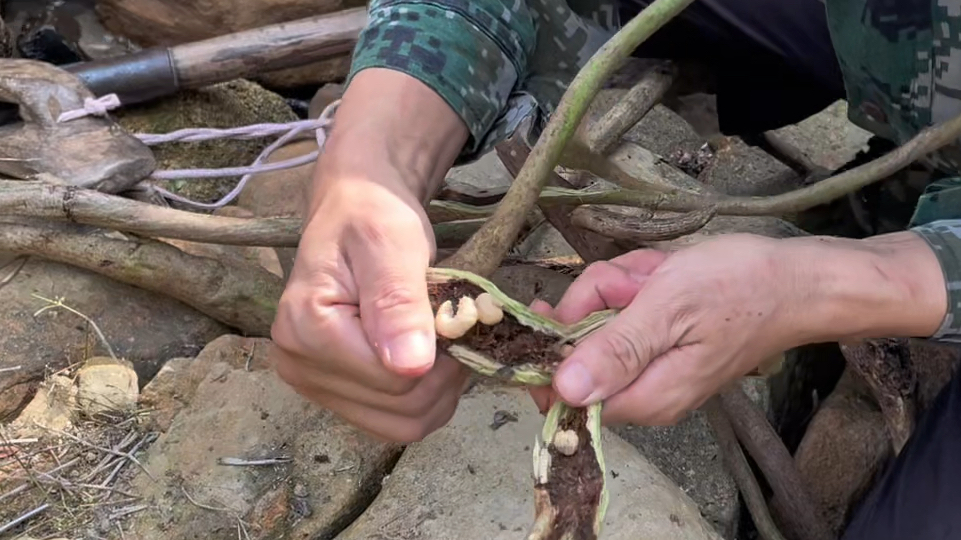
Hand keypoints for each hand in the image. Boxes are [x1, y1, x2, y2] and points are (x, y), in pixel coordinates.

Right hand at [269, 69, 470, 441]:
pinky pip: (396, 420)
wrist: (355, 210)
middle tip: (448, 320)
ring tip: (436, 336)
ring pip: (404, 424)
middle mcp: (298, 366)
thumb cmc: (372, 216)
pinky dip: (425, 396)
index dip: (439, 353)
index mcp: (305, 329)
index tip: (449, 310)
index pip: (395, 380)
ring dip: (438, 388)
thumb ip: (399, 302)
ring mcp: (314, 385)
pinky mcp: (334, 393)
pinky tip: (425, 355)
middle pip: (401, 409)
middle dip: (442, 371)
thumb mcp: (392, 243)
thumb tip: (411, 366)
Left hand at [530, 231, 945, 425]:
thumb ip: (616, 351)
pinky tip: (665, 273)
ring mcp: (652, 363)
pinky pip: (626, 310)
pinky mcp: (661, 341)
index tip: (553, 307)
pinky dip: (638, 284)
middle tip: (638, 283)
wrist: (799, 280)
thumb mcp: (669, 309)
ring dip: (622, 286)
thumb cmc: (740, 289)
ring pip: (601, 319)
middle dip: (599, 301)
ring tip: (660, 275)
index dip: (549, 350)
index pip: (563, 394)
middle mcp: (644, 391)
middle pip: (580, 347)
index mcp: (645, 396)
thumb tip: (564, 391)